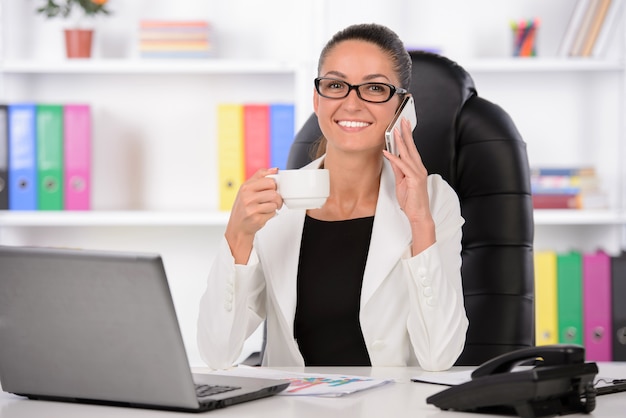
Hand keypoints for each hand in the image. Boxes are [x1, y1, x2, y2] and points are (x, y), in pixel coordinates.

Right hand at [225, 168, 282, 262]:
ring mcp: (251, 208)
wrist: (238, 227)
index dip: (275, 185)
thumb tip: (275, 169)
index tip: (273, 189)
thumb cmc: (243, 207)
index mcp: (246, 187)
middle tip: (274, 200)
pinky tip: (264, 214)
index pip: (269, 180)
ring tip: (269, 207)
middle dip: (277, 197)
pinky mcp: (256, 218)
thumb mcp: (247, 189)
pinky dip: (271, 214)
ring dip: (275, 206)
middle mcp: (247, 196)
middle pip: (274, 192)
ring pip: (274, 202)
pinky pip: (272, 213)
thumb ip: (260, 177)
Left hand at [383, 118, 434, 252]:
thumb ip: (398, 170)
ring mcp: (418, 174)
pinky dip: (395, 159)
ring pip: (408, 154)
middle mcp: (419, 169)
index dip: (408, 137)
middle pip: (412, 148)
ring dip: (401, 142)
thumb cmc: (412, 200)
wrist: (419, 214)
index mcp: (417, 168)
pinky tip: (388, 152)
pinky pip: (403, 167)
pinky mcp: (414, 180)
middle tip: (403, 121)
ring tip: (396, 131)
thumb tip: (392, 158)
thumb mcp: (402, 182)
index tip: (404, 126)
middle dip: (407, 133)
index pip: (412, 149)